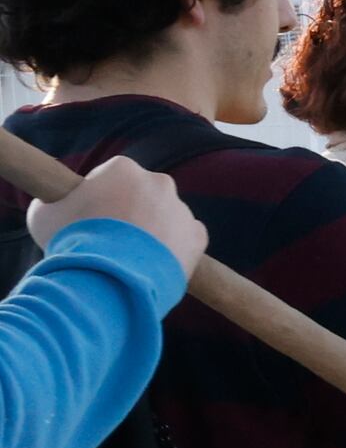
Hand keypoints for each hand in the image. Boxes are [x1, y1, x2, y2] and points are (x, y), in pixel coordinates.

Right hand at [30, 154, 203, 279]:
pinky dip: (174, 249)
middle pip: (143, 196)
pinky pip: (186, 239)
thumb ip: (56, 201)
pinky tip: (154, 262)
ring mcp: (182, 210)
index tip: (93, 219)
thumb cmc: (72, 241)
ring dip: (153, 232)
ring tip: (133, 257)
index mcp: (124, 168)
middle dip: (131, 213)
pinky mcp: (199, 237)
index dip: (101, 198)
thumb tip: (56, 203)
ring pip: (166, 217)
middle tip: (113, 239)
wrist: (109, 279)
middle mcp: (159, 182)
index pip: (113, 178)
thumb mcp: (44, 212)